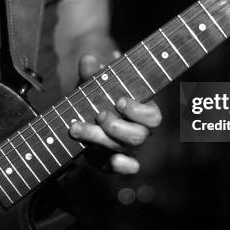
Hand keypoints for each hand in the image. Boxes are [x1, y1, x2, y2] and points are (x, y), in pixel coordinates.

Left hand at [69, 54, 161, 174]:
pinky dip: (121, 167)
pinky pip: (123, 169)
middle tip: (99, 114)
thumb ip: (91, 72)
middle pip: (138, 136)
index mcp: (143, 111)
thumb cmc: (97, 94)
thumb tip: (88, 60)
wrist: (84, 111)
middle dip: (116, 126)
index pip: (152, 116)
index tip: (119, 101)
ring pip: (122, 149)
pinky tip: (112, 161)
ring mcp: (126, 148)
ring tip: (77, 128)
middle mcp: (139, 131)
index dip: (137, 111)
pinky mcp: (112, 160)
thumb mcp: (93, 83)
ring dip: (99, 139)